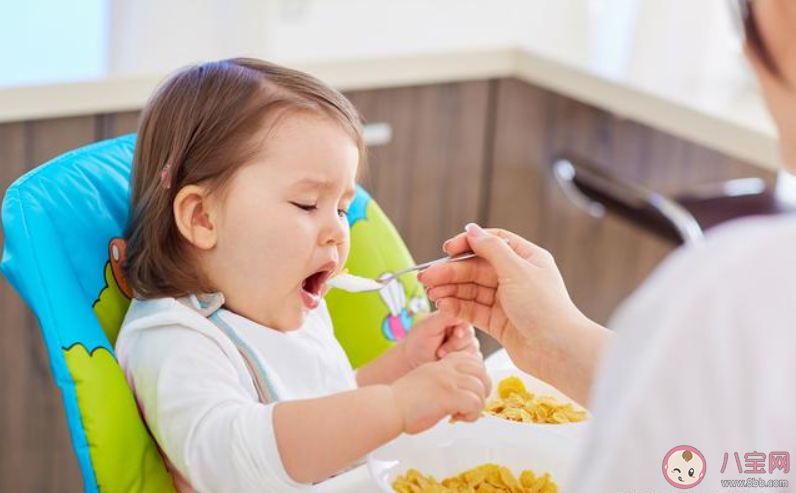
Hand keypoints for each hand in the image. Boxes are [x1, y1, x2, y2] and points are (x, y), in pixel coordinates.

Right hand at [390, 352, 490, 433]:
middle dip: (482, 392)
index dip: (476, 378)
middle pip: (482, 373)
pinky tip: (456, 417)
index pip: (473, 361)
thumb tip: (463, 394)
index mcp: (442, 365)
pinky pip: (475, 403)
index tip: (467, 393)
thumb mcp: (427, 382)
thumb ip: (445, 382)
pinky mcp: (449, 395)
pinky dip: (471, 415)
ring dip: (475, 407)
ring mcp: (448, 380)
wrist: (389, 407)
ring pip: (480, 389)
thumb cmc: (404, 402)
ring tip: (460, 414)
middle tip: (469, 405)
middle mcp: (447, 369)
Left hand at [400, 311, 479, 369]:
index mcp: (452, 317)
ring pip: (472, 348)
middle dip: (455, 344)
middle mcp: (462, 329)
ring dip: (456, 354)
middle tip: (440, 351)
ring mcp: (466, 344)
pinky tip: (449, 363)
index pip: (465, 318)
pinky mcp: (468, 358)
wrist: (413, 362)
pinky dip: (461, 363)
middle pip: (470, 334)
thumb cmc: (418, 342)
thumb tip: (459, 308)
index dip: (462, 327)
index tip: (456, 334)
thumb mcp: (428, 326)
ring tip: (440, 357)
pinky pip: (473, 360)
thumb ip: (444, 316)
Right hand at [418, 223, 610, 404]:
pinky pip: (473, 310)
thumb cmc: (545, 308)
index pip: (492, 243)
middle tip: (426, 278)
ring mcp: (506, 300)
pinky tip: (443, 306)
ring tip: (431, 294)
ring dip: (450, 290)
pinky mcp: (498, 322)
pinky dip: (457, 307)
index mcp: (526, 259)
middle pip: (476, 268)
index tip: (447, 249)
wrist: (558, 351)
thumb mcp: (517, 271)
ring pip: (472, 290)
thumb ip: (491, 249)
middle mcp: (516, 277)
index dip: (468, 244)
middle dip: (450, 272)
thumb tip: (472, 230)